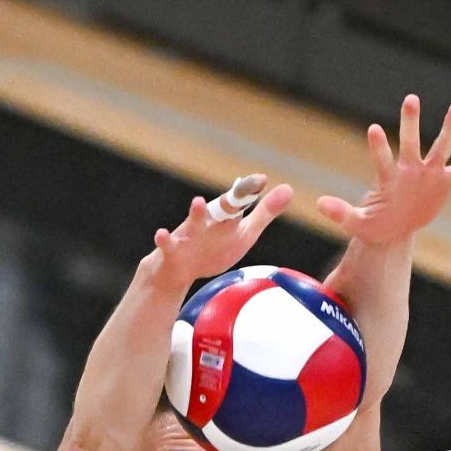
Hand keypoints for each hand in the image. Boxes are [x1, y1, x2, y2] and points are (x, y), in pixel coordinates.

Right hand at [148, 174, 294, 289]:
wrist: (178, 270)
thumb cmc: (214, 247)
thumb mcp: (244, 232)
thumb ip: (264, 212)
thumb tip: (288, 189)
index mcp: (226, 217)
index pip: (240, 201)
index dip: (250, 191)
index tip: (262, 180)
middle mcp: (208, 221)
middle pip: (221, 209)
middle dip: (232, 199)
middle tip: (246, 188)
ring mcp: (189, 234)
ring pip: (193, 223)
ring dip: (196, 213)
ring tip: (198, 201)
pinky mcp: (173, 250)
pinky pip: (167, 244)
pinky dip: (164, 239)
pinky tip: (161, 233)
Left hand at [317, 97, 450, 247]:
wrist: (394, 228)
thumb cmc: (374, 224)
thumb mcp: (357, 223)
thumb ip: (340, 213)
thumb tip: (318, 203)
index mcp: (388, 178)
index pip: (382, 159)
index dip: (379, 146)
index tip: (374, 129)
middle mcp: (409, 169)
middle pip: (411, 142)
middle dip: (411, 122)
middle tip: (410, 99)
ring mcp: (428, 172)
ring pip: (441, 147)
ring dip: (449, 128)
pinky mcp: (444, 181)